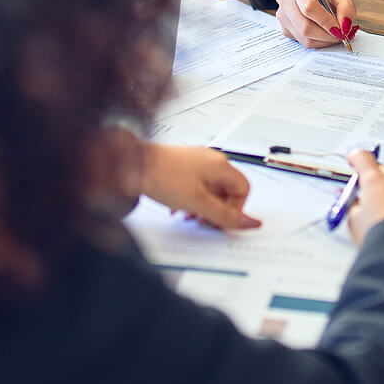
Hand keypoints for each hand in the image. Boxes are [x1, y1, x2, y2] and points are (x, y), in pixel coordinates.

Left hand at [137, 143, 260, 229]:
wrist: (133, 164)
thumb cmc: (163, 177)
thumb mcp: (198, 203)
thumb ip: (225, 216)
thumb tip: (251, 223)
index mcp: (221, 165)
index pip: (243, 189)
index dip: (236, 208)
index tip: (221, 221)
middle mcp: (211, 160)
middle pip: (227, 190)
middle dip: (217, 210)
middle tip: (204, 222)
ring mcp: (197, 161)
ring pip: (211, 189)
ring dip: (203, 207)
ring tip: (188, 216)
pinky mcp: (183, 165)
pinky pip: (196, 185)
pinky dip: (192, 199)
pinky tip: (178, 208)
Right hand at [264, 0, 359, 49]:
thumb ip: (346, 8)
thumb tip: (345, 28)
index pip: (309, 8)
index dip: (326, 22)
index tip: (341, 29)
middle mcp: (286, 1)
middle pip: (305, 27)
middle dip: (327, 35)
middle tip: (342, 35)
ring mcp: (283, 17)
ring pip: (305, 38)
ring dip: (324, 41)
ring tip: (335, 34)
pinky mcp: (285, 29)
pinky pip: (303, 42)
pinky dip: (318, 42)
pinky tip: (325, 33)